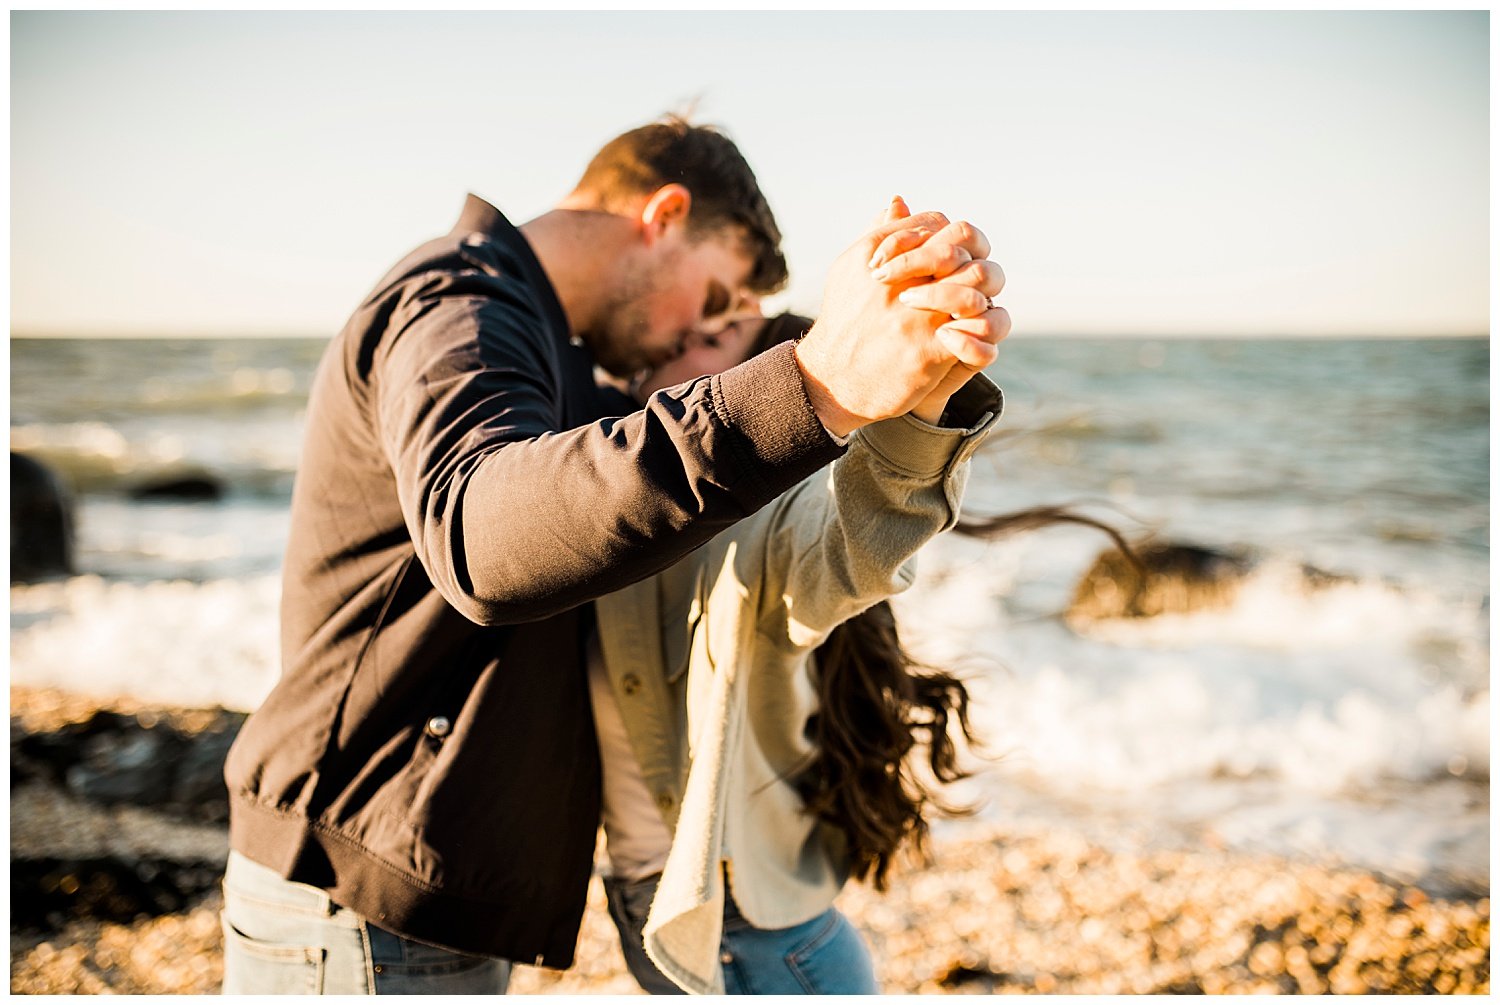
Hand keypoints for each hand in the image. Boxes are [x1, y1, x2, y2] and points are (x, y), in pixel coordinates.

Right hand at [796, 201, 991, 435]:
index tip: (950, 256)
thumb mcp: (850, 270)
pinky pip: (977, 326)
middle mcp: (897, 278)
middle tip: (966, 279)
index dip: (951, 236)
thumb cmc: (843, 324)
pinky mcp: (929, 349)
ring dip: (980, 292)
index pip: (937, 222)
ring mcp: (916, 314)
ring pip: (977, 280)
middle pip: (961, 243)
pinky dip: (978, 328)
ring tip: (967, 308)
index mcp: (877, 252)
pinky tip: (964, 335)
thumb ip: (879, 235)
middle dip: (974, 258)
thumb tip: (900, 201)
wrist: (830, 382)